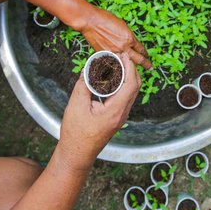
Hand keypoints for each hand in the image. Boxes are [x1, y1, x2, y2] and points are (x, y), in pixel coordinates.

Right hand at [58, 53, 140, 167]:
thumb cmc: (76, 133)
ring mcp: (120, 117)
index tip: (123, 55)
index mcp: (115, 111)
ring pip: (130, 92)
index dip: (129, 67)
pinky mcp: (116, 118)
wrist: (77, 154)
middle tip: (121, 56)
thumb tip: (88, 68)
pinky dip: (121, 85)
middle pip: (134, 87)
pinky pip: (123, 98)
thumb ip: (84, 84)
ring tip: (116, 64)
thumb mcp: (76, 105)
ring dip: (126, 77)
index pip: (130, 84)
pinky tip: (111, 79)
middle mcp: (122, 114)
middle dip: (130, 69)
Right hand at [79, 6, 151, 68]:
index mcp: (129, 38)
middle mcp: (123, 47)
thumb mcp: (122, 25)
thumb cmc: (106, 19)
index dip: (145, 53)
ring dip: (130, 66)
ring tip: (134, 69)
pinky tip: (119, 66)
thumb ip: (128, 36)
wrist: (91, 22)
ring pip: (126, 63)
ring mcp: (114, 52)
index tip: (147, 56)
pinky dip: (117, 64)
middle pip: (138, 59)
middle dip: (145, 64)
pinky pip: (114, 62)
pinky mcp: (105, 55)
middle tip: (150, 67)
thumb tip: (131, 42)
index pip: (141, 49)